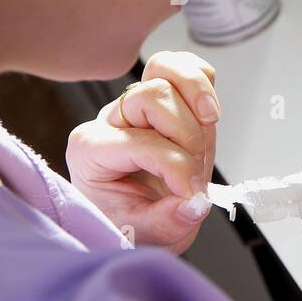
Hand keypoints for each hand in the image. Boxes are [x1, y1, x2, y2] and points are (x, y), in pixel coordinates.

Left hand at [67, 51, 220, 252]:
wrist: (135, 219)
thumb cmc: (129, 221)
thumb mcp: (140, 234)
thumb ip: (166, 222)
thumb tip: (195, 204)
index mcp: (91, 150)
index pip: (142, 143)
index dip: (177, 168)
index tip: (191, 195)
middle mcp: (111, 119)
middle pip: (151, 95)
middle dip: (186, 134)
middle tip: (197, 168)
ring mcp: (138, 103)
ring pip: (165, 67)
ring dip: (197, 95)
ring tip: (210, 122)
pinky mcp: (165, 98)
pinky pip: (184, 66)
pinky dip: (202, 80)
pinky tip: (208, 110)